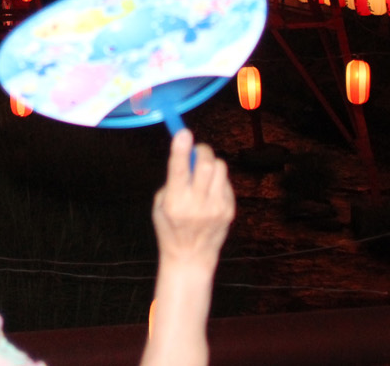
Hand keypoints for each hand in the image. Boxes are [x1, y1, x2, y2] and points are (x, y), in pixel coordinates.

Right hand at [150, 130, 234, 273]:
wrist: (191, 257)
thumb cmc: (170, 226)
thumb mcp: (160, 204)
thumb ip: (173, 179)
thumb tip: (187, 151)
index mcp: (174, 203)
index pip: (178, 171)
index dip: (180, 149)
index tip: (183, 132)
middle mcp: (196, 205)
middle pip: (205, 164)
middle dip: (201, 150)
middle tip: (197, 150)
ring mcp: (215, 209)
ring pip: (219, 168)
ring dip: (210, 163)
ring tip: (203, 173)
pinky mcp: (229, 211)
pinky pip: (225, 182)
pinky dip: (217, 180)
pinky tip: (210, 192)